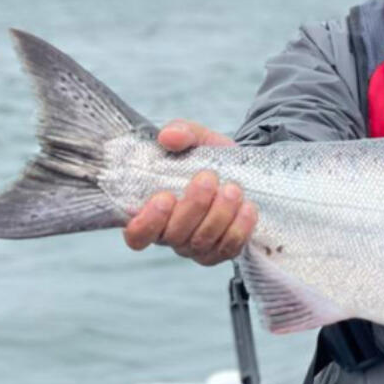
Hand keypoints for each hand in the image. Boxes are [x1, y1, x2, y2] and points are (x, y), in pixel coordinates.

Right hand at [122, 120, 257, 265]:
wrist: (241, 169)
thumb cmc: (207, 157)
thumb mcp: (195, 138)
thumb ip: (180, 132)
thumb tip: (169, 136)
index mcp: (152, 212)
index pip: (137, 234)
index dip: (146, 222)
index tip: (164, 197)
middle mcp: (171, 235)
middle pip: (174, 235)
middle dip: (193, 206)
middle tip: (208, 178)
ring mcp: (196, 247)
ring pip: (202, 242)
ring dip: (219, 214)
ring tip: (233, 189)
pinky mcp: (222, 251)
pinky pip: (228, 248)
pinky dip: (239, 229)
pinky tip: (247, 208)